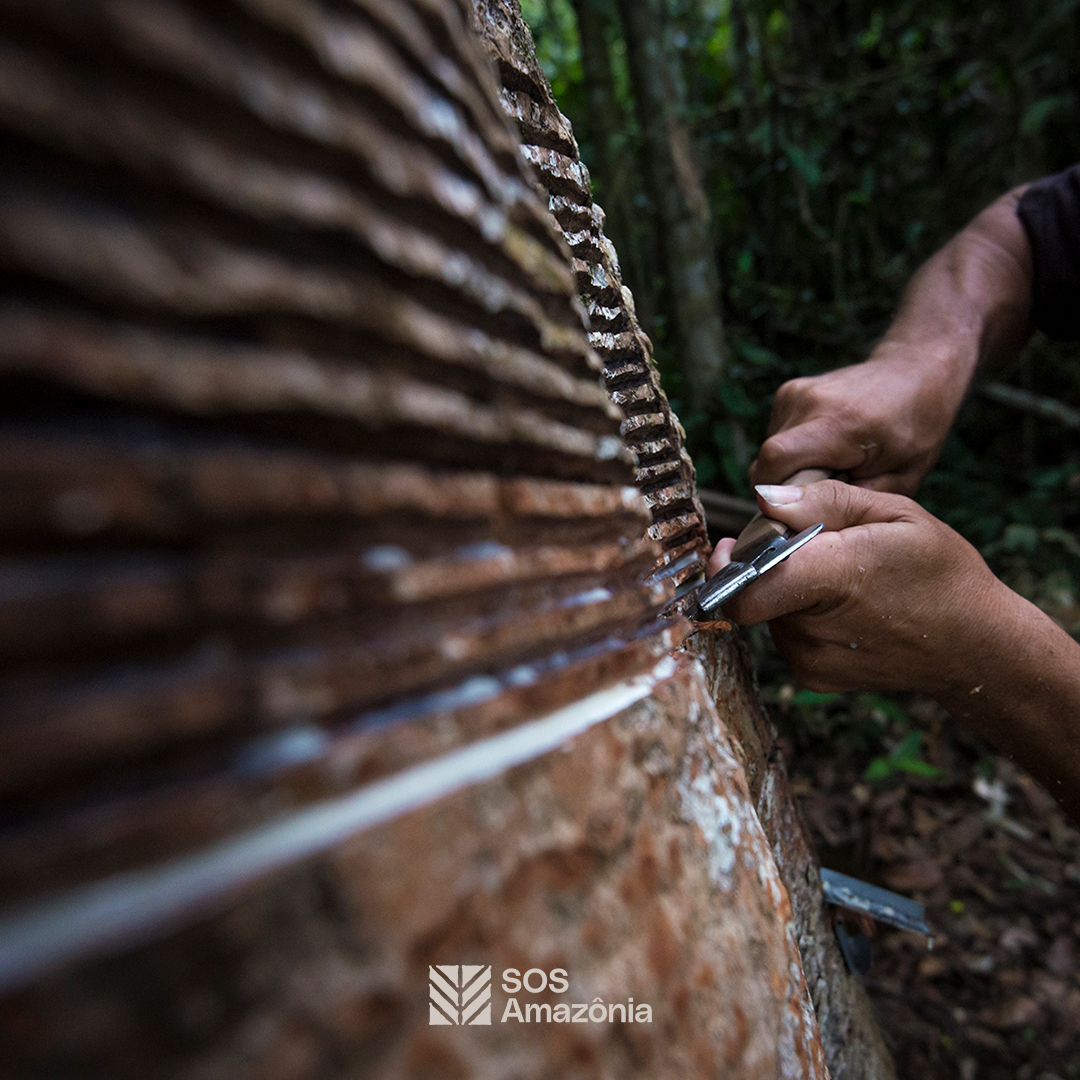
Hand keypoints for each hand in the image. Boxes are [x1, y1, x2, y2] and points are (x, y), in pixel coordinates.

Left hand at [706, 480, 1009, 695]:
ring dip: (787, 588)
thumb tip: (765, 499)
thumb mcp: (896, 514)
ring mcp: (810, 660)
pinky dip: (800, 613)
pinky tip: (843, 607)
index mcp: (831, 580)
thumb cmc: (941, 575)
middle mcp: (811, 630)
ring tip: (839, 579)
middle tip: (811, 549)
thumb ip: (824, 502)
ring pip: (768, 609)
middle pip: (754, 588)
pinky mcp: (813, 676)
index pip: (744, 588)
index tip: (733, 543)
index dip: (727, 564)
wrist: (976, 649)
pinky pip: (784, 632)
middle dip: (768, 563)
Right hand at [749, 343, 967, 496]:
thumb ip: (851, 502)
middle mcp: (810, 402)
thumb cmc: (915, 426)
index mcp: (842, 423)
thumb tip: (807, 524)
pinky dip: (794, 453)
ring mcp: (795, 393)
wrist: (915, 371)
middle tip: (824, 493)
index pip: (777, 462)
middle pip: (768, 463)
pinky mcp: (787, 393)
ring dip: (791, 471)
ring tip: (831, 465)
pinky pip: (776, 439)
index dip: (775, 497)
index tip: (795, 517)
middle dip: (787, 490)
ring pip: (769, 454)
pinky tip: (825, 448)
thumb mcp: (901, 478)